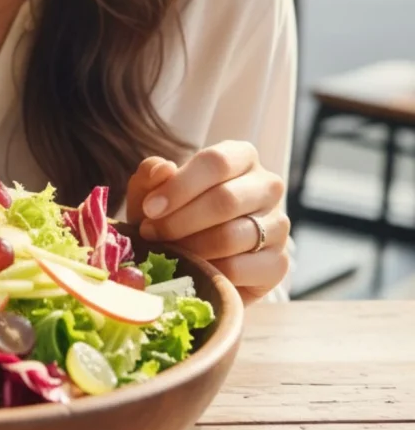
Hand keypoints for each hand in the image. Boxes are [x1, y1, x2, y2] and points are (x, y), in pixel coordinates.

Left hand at [126, 141, 289, 303]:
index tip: (150, 208)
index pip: (216, 162)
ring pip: (231, 236)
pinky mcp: (278, 263)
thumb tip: (164, 169)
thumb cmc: (171, 215)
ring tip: (166, 251)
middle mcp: (268, 186)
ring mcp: (278, 225)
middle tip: (150, 233)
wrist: (192, 259)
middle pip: (225, 200)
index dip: (179, 186)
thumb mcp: (152, 192)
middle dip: (179, 221)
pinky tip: (190, 269)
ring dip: (189, 247)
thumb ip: (151, 175)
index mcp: (241, 157)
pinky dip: (207, 272)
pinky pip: (238, 269)